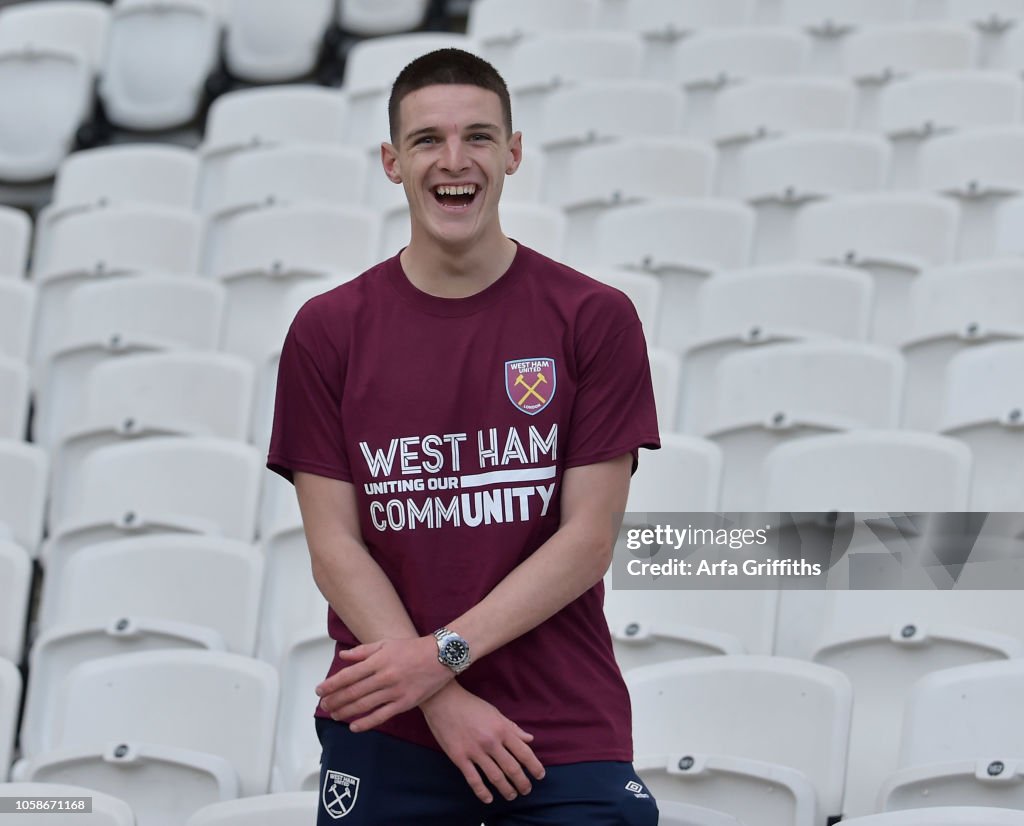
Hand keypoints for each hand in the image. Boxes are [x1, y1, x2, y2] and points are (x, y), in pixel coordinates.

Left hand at [316, 637, 451, 731]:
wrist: (441, 656)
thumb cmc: (413, 648)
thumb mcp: (387, 643)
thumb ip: (363, 651)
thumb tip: (343, 657)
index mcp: (379, 660)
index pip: (349, 675)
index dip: (332, 684)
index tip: (320, 690)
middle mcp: (384, 676)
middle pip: (353, 692)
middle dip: (335, 700)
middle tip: (324, 706)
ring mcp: (395, 691)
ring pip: (364, 705)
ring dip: (346, 711)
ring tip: (334, 715)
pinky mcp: (405, 703)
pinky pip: (381, 716)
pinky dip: (366, 723)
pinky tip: (354, 726)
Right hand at [421, 683, 545, 804]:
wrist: (443, 700)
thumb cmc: (471, 705)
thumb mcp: (495, 713)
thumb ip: (512, 728)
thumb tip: (529, 739)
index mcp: (501, 729)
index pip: (523, 752)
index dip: (534, 766)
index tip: (540, 775)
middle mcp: (491, 742)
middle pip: (512, 768)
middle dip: (522, 782)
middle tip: (526, 790)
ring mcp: (474, 751)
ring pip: (495, 777)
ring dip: (506, 789)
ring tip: (511, 795)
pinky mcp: (459, 757)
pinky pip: (473, 779)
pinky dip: (482, 792)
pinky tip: (489, 798)